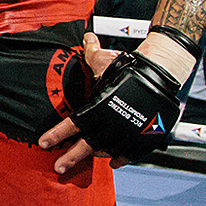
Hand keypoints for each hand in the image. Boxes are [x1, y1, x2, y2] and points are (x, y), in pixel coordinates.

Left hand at [39, 31, 180, 172]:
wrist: (162, 73)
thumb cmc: (130, 67)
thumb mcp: (106, 61)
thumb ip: (91, 53)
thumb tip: (86, 37)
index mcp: (98, 107)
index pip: (72, 124)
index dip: (56, 134)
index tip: (43, 143)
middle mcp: (111, 122)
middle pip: (87, 145)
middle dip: (71, 157)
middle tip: (58, 168)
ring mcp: (129, 132)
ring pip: (108, 151)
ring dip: (97, 156)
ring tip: (88, 160)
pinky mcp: (146, 137)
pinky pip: (130, 154)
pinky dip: (121, 158)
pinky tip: (114, 162)